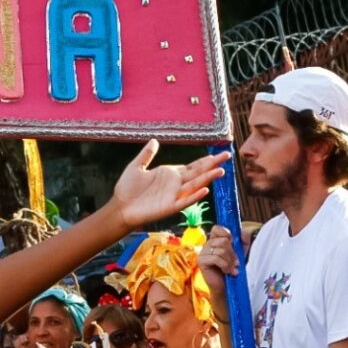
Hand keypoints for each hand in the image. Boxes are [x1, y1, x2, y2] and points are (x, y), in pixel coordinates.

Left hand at [108, 141, 228, 229]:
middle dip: (212, 164)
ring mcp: (174, 195)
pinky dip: (195, 195)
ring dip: (207, 178)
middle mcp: (176, 184)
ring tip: (220, 171)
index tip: (218, 154)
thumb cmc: (127, 189)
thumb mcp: (136, 167)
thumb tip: (154, 140)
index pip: (192, 166)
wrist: (120, 207)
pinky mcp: (170, 206)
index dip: (205, 160)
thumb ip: (146, 155)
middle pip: (198, 172)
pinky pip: (185, 200)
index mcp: (170, 174)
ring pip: (195, 185)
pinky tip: (205, 190)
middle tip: (227, 155)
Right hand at [197, 225, 237, 321]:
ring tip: (232, 269)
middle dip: (232, 253)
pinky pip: (216, 258)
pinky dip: (225, 265)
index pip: (217, 228)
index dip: (227, 233)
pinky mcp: (201, 261)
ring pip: (220, 249)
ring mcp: (202, 253)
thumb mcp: (241, 254)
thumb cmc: (233, 271)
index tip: (233, 244)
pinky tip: (227, 271)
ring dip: (230, 261)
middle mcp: (207, 245)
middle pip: (223, 240)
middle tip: (235, 263)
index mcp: (215, 241)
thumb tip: (244, 232)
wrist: (227, 288)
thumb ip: (243, 242)